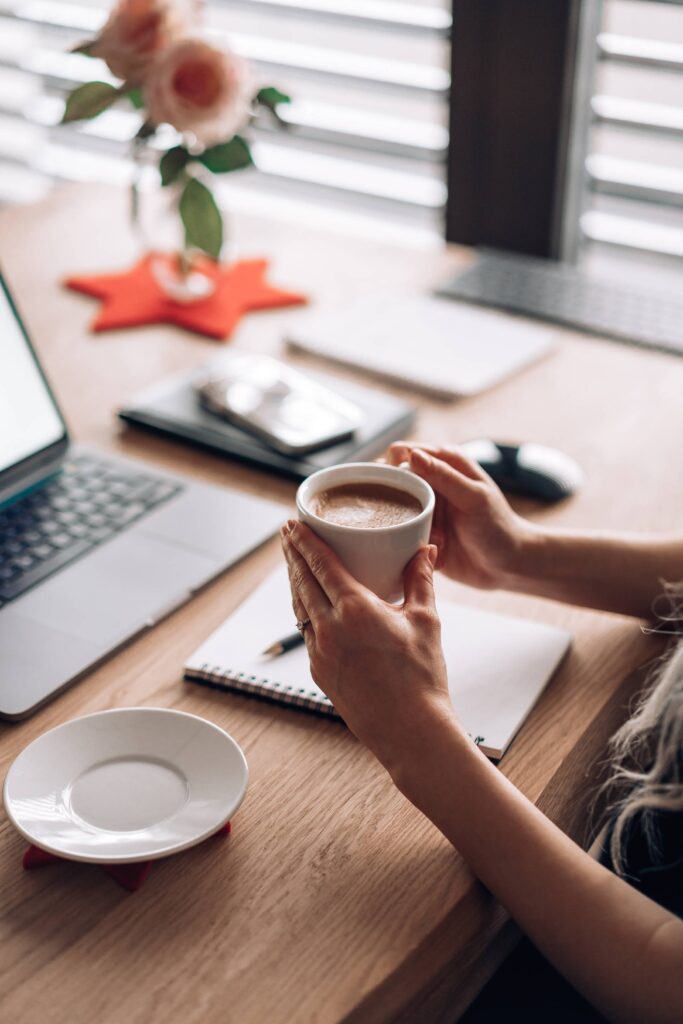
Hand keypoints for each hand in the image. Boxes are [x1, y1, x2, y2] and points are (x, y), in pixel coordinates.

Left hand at [280, 520, 459, 773]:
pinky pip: (306, 632)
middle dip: (293, 555)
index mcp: (356, 610)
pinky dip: (305, 611)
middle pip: (302, 581)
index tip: (292, 524)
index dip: (304, 541)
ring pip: (299, 607)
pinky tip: (309, 605)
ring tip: (294, 563)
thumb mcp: (426, 621)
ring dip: (295, 582)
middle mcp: (330, 629)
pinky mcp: (319, 672)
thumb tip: (426, 550)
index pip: (320, 564)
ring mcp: (320, 653)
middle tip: (286, 534)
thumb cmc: (423, 677)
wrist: (411, 731)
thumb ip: (420, 580)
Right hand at [386, 443, 535, 589]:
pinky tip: (431, 550)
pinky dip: (407, 543)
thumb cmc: (498, 527)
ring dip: (404, 527)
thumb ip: (444, 476)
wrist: (506, 566)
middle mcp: (429, 482)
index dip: (392, 468)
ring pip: (390, 511)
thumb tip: (413, 454)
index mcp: (444, 463)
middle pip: (390, 482)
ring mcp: (422, 508)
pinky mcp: (417, 532)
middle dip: (395, 503)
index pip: (401, 453)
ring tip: (432, 537)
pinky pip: (397, 534)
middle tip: (418, 519)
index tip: (399, 490)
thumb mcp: (474, 498)